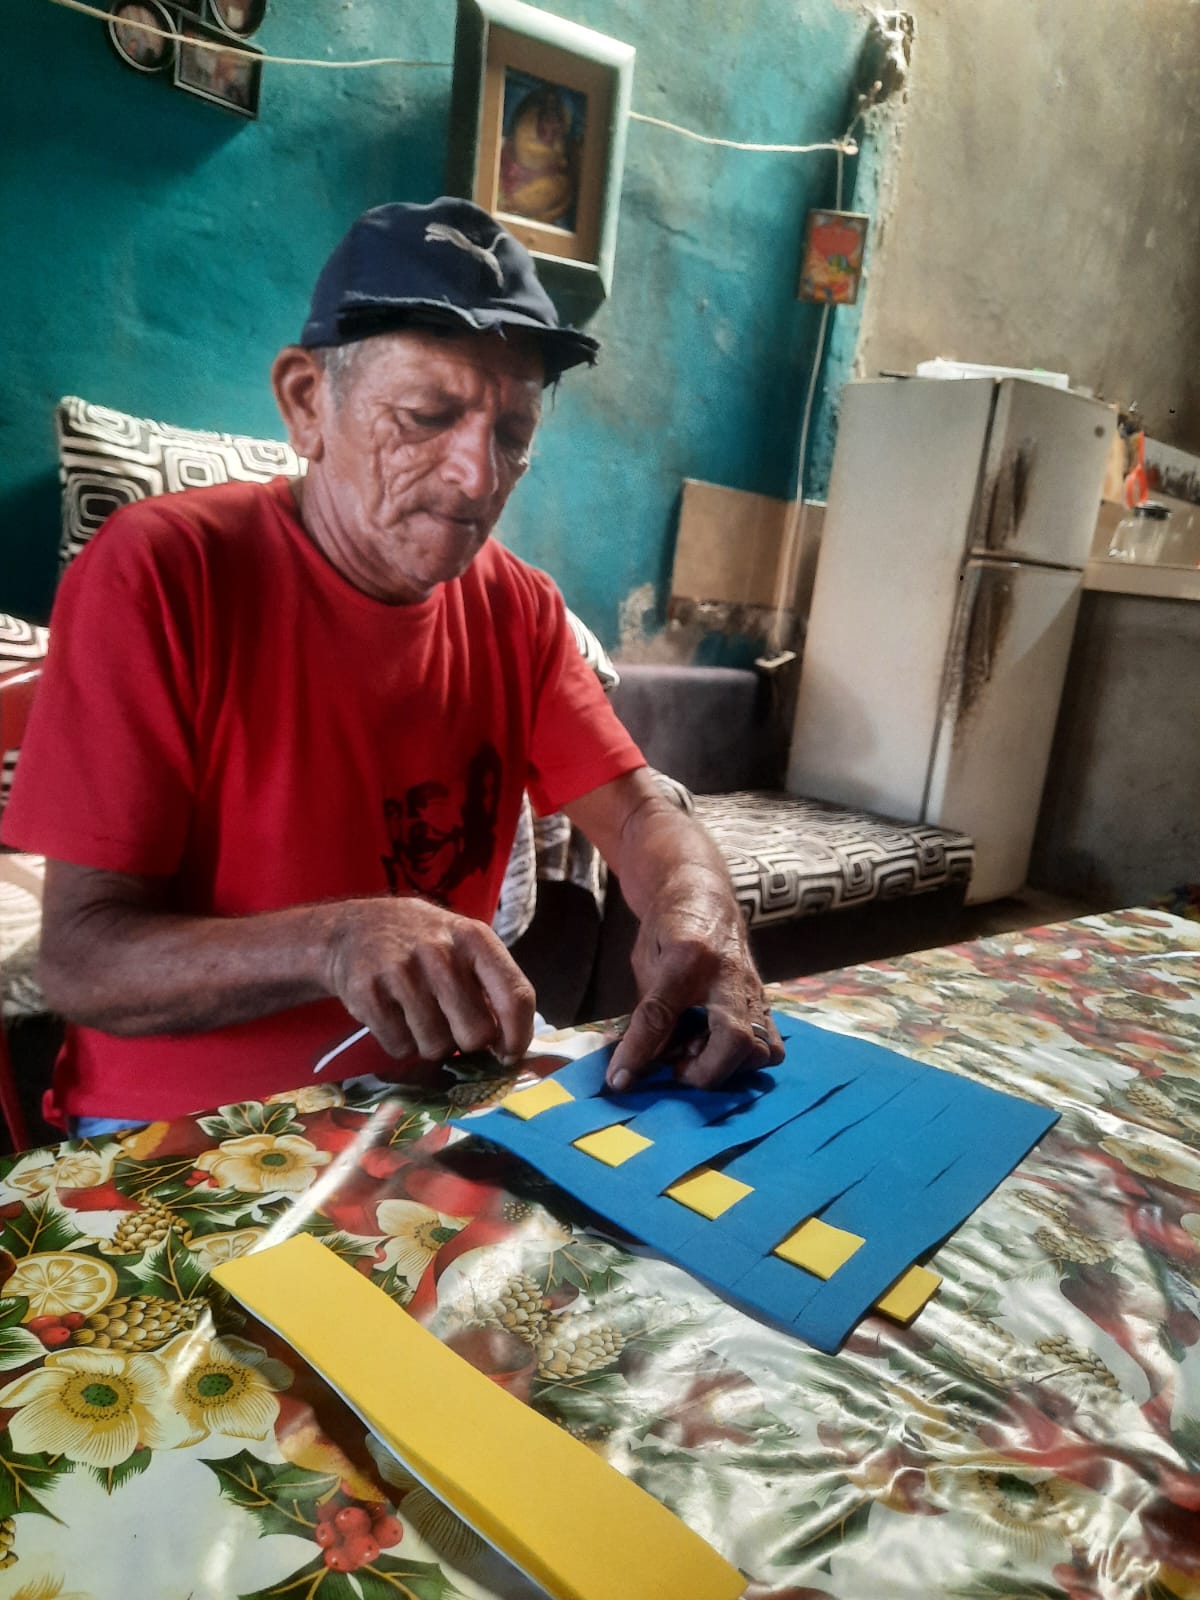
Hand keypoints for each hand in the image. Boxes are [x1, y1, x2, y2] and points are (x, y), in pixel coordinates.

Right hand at [326, 897, 535, 1062]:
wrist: (354, 928)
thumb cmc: (422, 942)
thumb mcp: (463, 944)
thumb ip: (491, 984)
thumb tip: (512, 1045)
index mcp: (474, 938)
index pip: (515, 996)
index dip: (519, 1036)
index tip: (509, 1054)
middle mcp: (441, 953)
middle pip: (475, 1034)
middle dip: (466, 1042)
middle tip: (451, 1025)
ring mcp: (402, 972)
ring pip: (435, 1047)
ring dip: (429, 1043)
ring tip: (418, 1014)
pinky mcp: (368, 994)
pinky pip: (399, 1048)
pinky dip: (399, 1043)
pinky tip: (394, 1015)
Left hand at [605, 883, 783, 1091]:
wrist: (704, 895)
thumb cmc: (667, 928)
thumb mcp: (645, 961)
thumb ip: (646, 1011)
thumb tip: (631, 1064)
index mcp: (687, 957)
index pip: (660, 1015)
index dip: (637, 1053)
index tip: (619, 1080)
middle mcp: (728, 975)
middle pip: (732, 1039)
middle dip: (703, 1072)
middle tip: (676, 1070)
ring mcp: (753, 989)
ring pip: (759, 1049)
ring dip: (727, 1068)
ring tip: (699, 1058)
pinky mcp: (765, 1001)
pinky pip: (772, 1046)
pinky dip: (748, 1062)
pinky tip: (721, 1053)